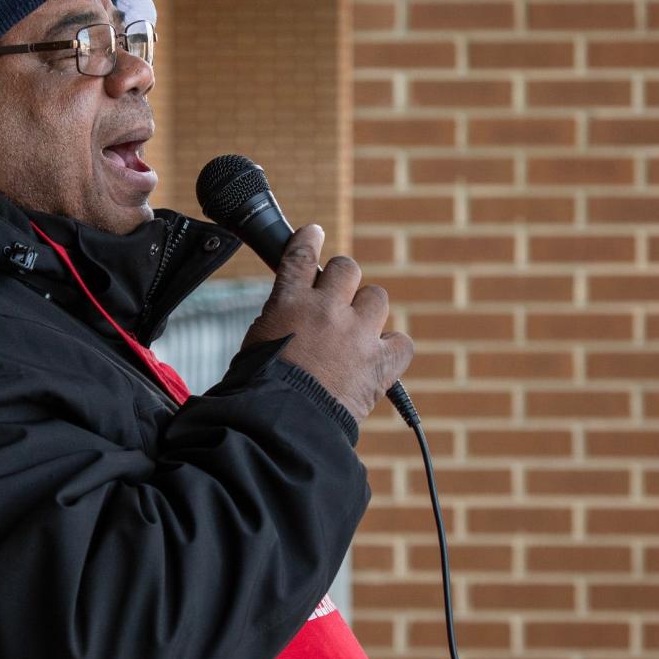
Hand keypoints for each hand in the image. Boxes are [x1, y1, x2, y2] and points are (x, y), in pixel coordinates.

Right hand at [241, 224, 413, 421]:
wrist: (283, 424)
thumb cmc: (259, 389)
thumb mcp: (256, 342)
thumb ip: (280, 320)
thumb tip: (295, 317)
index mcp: (289, 303)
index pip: (300, 256)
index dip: (308, 240)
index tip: (314, 234)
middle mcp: (327, 310)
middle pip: (347, 269)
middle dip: (342, 280)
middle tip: (337, 300)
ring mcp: (357, 335)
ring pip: (377, 298)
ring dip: (367, 311)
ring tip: (355, 333)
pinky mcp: (379, 364)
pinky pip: (401, 343)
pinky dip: (392, 349)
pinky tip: (379, 357)